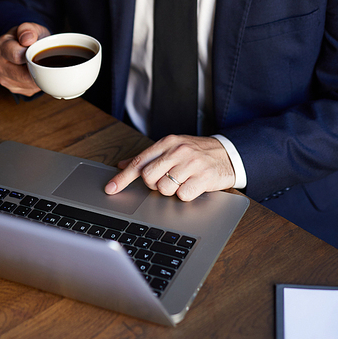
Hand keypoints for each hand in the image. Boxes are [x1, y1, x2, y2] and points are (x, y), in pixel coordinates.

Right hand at [0, 22, 50, 94]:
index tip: (38, 51)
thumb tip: (28, 39)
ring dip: (39, 76)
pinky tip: (36, 72)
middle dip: (38, 68)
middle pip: (24, 75)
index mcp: (0, 46)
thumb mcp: (31, 27)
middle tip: (43, 60)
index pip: (17, 56)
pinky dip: (37, 82)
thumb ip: (29, 29)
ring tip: (39, 64)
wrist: (25, 47)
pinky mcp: (12, 89)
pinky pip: (30, 89)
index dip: (32, 55)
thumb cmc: (29, 37)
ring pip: (29, 84)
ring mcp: (3, 79)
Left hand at [104, 135, 235, 200]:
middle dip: (154, 184)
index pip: (139, 162)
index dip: (123, 177)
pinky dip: (185, 195)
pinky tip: (193, 186)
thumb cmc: (196, 152)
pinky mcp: (203, 178)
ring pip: (165, 189)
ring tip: (182, 181)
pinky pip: (183, 196)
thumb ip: (147, 157)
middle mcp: (178, 151)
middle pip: (149, 178)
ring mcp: (191, 164)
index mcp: (167, 143)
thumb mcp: (172, 148)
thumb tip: (122, 164)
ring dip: (171, 190)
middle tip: (166, 179)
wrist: (227, 154)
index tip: (111, 188)